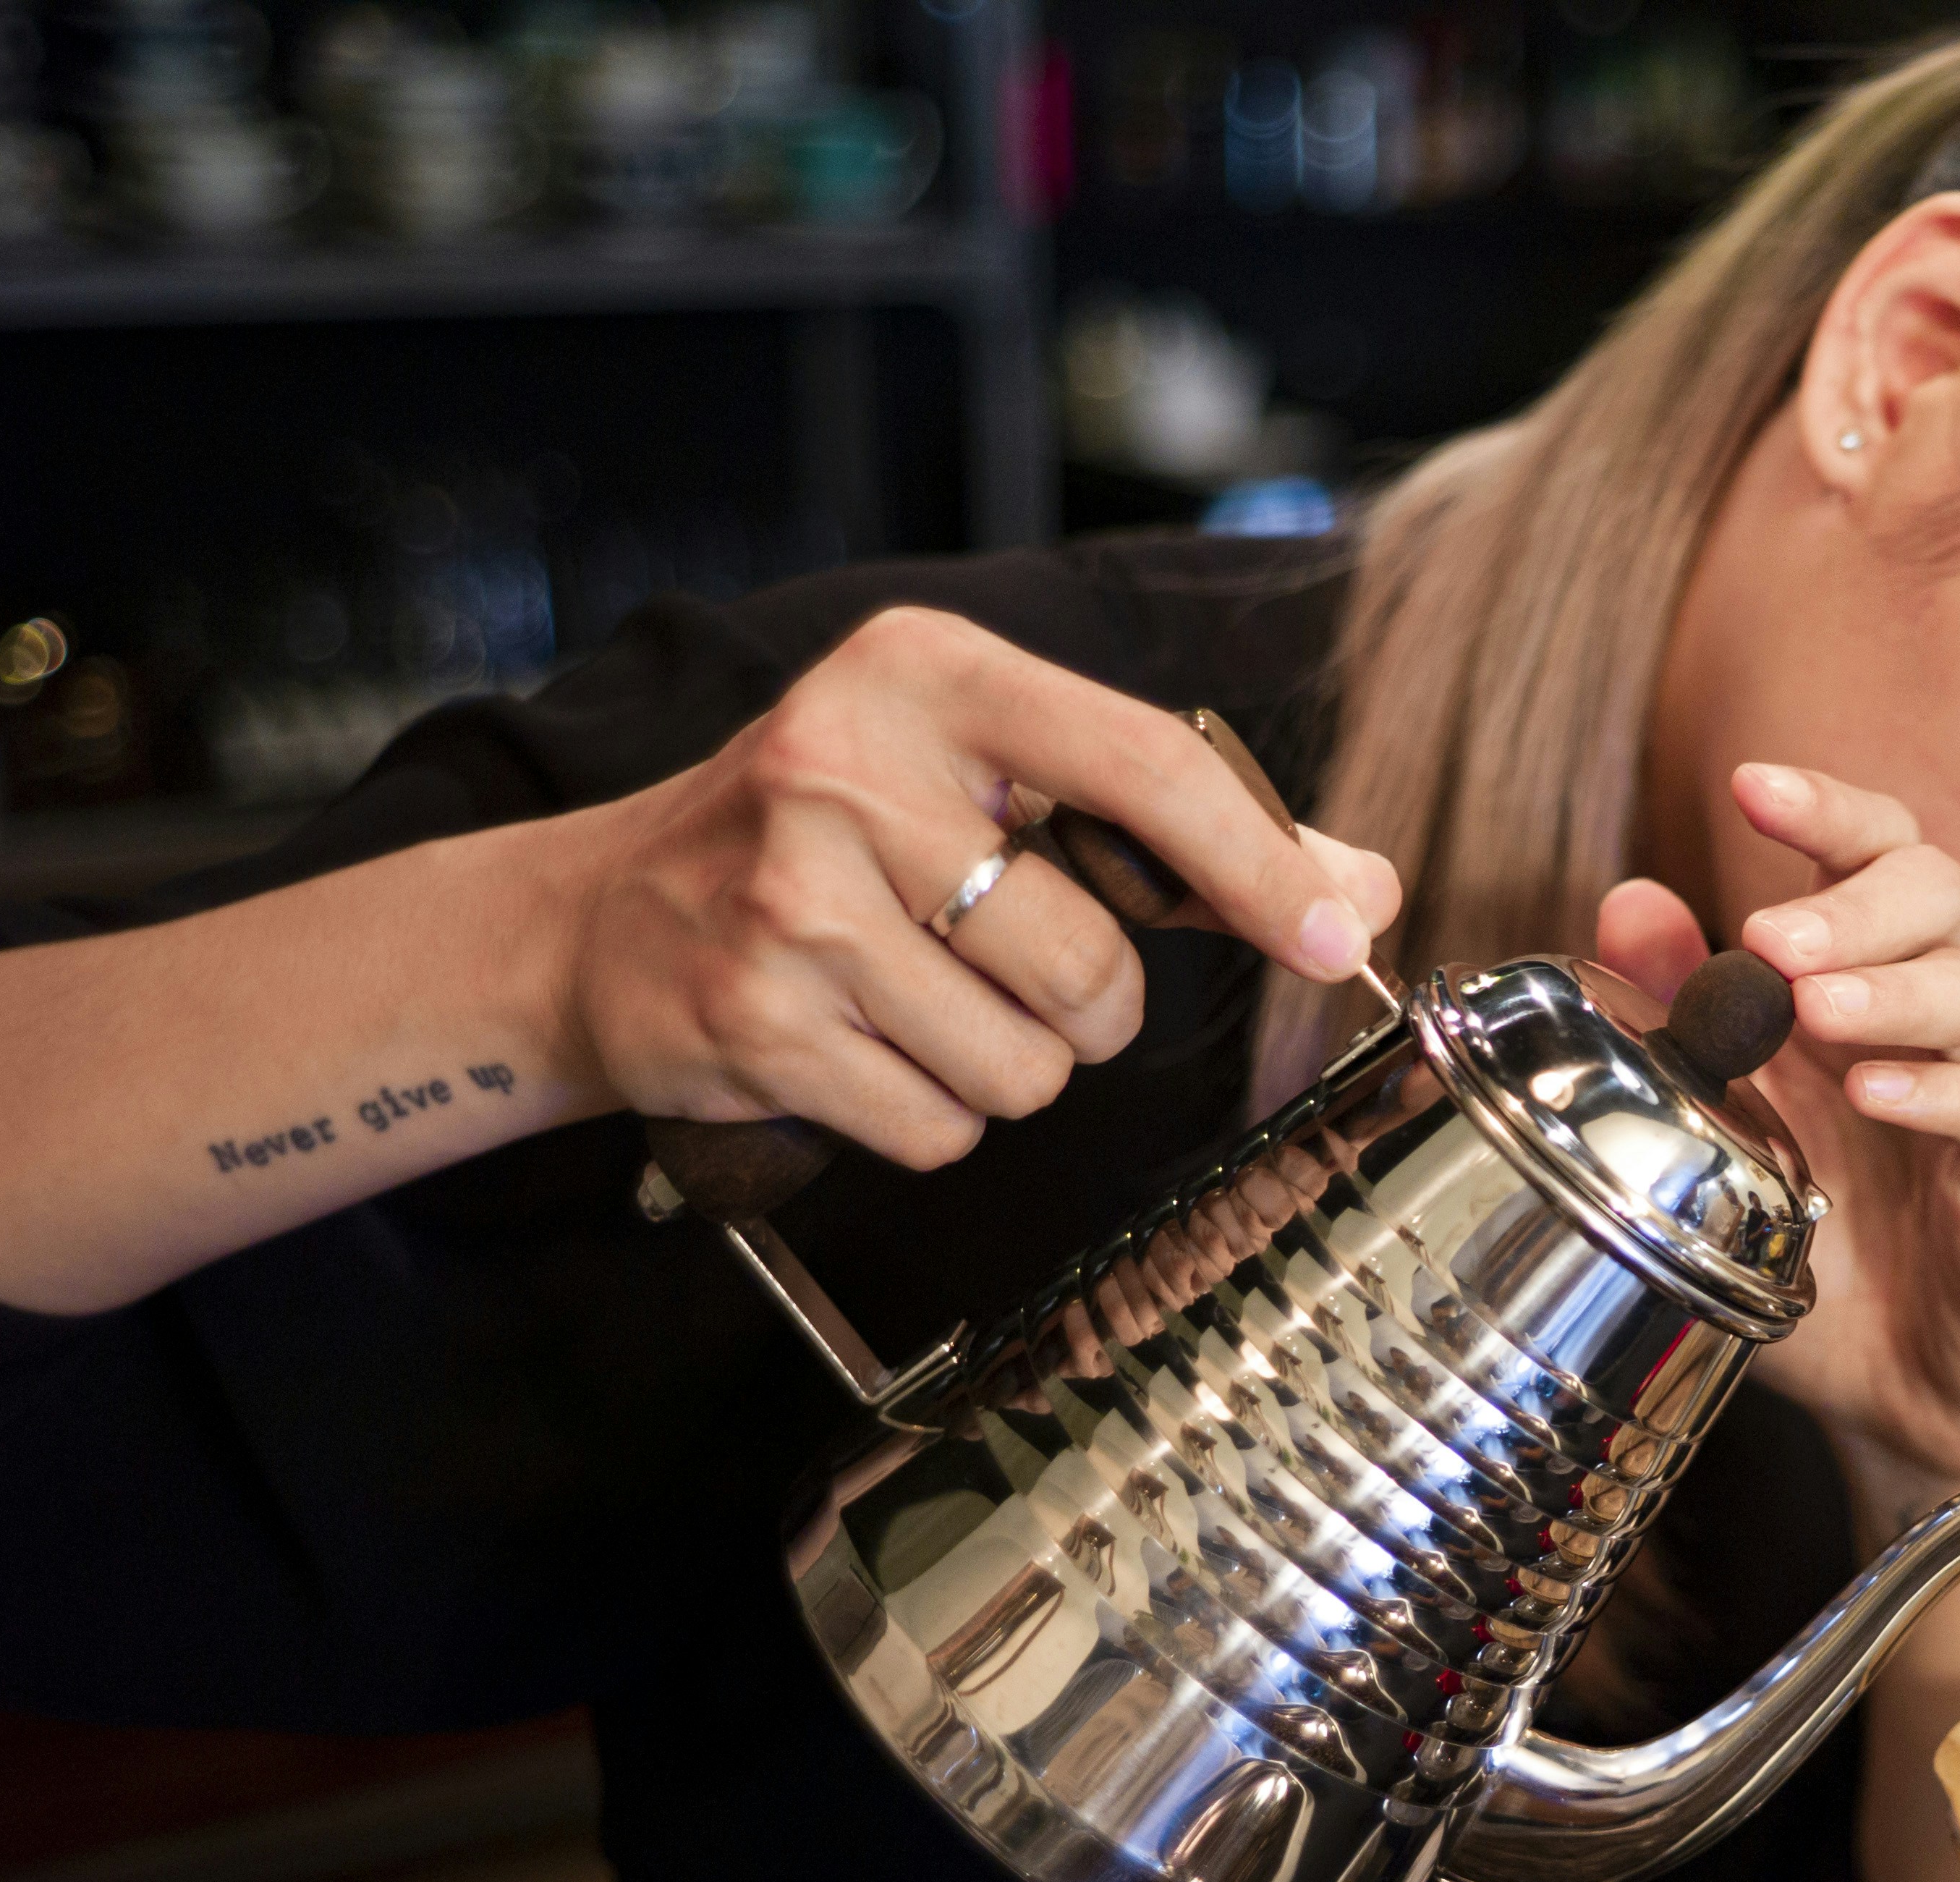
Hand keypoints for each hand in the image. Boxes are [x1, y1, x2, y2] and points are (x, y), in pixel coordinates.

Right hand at [560, 606, 1401, 1168]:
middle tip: (988, 961)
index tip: (1338, 938)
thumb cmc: (827, 844)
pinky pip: (942, 1128)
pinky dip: (924, 1116)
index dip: (1261, 869)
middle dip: (1077, 1006)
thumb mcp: (987, 783)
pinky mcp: (755, 1019)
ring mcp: (792, 898)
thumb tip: (1360, 891)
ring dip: (998, 1066)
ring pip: (1027, 1067)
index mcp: (930, 674)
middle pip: (1094, 965)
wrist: (599, 921)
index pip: (1148, 768)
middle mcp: (851, 766)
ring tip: (907, 1000)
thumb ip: (1178, 832)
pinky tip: (854, 1048)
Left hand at [1595, 763, 1959, 1529]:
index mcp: (1861, 990)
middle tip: (1774, 940)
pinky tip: (1874, 1094)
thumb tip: (1628, 900)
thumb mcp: (1722, 1134)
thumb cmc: (1818, 1257)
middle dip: (1857, 898)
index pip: (1872, 859)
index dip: (1825, 811)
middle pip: (1942, 891)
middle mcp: (1930, 1025)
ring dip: (1890, 987)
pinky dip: (1939, 1092)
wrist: (1896, 1397)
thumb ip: (1684, 1018)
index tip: (1752, 787)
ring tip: (1816, 1013)